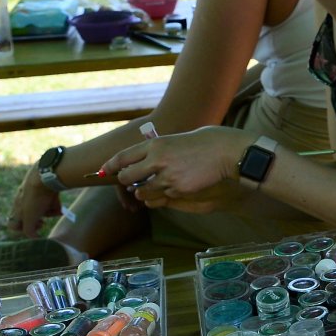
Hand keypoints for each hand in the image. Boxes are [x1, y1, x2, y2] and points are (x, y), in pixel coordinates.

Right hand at [8, 168, 60, 237]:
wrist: (45, 177)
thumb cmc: (34, 199)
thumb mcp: (29, 218)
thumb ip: (29, 230)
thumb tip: (34, 237)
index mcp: (17, 208)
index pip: (13, 224)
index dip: (21, 230)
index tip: (32, 229)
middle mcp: (24, 202)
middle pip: (30, 217)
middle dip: (37, 221)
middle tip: (42, 223)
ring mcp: (36, 196)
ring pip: (42, 211)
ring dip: (48, 213)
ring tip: (51, 209)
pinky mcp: (47, 191)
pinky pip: (51, 203)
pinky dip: (55, 205)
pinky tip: (58, 204)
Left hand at [104, 128, 240, 208]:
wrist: (232, 153)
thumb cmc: (213, 140)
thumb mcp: (183, 137)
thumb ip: (166, 147)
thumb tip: (157, 155)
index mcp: (157, 144)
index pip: (124, 156)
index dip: (111, 165)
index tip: (104, 170)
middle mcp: (157, 160)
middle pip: (127, 178)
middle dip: (128, 182)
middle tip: (134, 182)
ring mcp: (167, 178)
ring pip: (144, 192)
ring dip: (146, 192)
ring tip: (157, 186)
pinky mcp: (179, 191)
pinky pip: (164, 198)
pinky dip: (165, 196)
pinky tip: (176, 189)